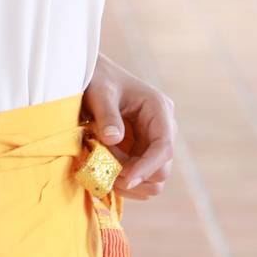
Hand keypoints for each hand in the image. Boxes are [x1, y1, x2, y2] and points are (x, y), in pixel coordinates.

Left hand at [80, 53, 176, 200]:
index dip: (147, 168)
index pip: (164, 147)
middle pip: (162, 169)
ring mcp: (153, 141)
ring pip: (153, 179)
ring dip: (129, 181)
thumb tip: (113, 140)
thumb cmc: (98, 78)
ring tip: (103, 167)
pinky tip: (105, 169)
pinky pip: (140, 177)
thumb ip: (106, 115)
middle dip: (135, 176)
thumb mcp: (99, 92)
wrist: (93, 75)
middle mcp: (162, 128)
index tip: (125, 180)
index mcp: (159, 109)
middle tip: (105, 172)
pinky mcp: (141, 150)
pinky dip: (124, 180)